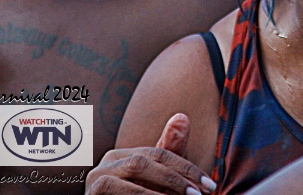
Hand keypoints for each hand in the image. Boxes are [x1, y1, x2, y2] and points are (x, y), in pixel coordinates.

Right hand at [86, 114, 215, 194]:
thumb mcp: (155, 181)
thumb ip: (168, 153)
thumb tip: (182, 116)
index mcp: (122, 155)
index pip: (159, 153)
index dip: (187, 168)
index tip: (209, 185)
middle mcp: (106, 163)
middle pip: (146, 161)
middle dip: (176, 177)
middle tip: (198, 194)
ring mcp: (96, 178)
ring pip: (135, 170)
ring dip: (162, 188)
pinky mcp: (92, 194)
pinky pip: (120, 192)